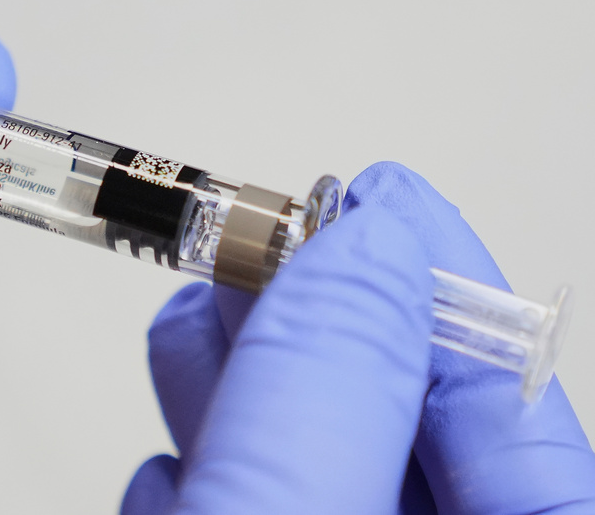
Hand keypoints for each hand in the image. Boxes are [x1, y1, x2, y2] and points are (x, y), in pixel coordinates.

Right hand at [122, 162, 594, 513]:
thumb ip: (325, 399)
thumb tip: (361, 250)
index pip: (507, 400)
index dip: (439, 277)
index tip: (380, 194)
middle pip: (400, 419)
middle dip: (311, 321)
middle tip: (255, 248)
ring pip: (314, 458)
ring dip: (238, 384)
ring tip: (193, 320)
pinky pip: (256, 511)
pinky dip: (205, 481)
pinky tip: (170, 473)